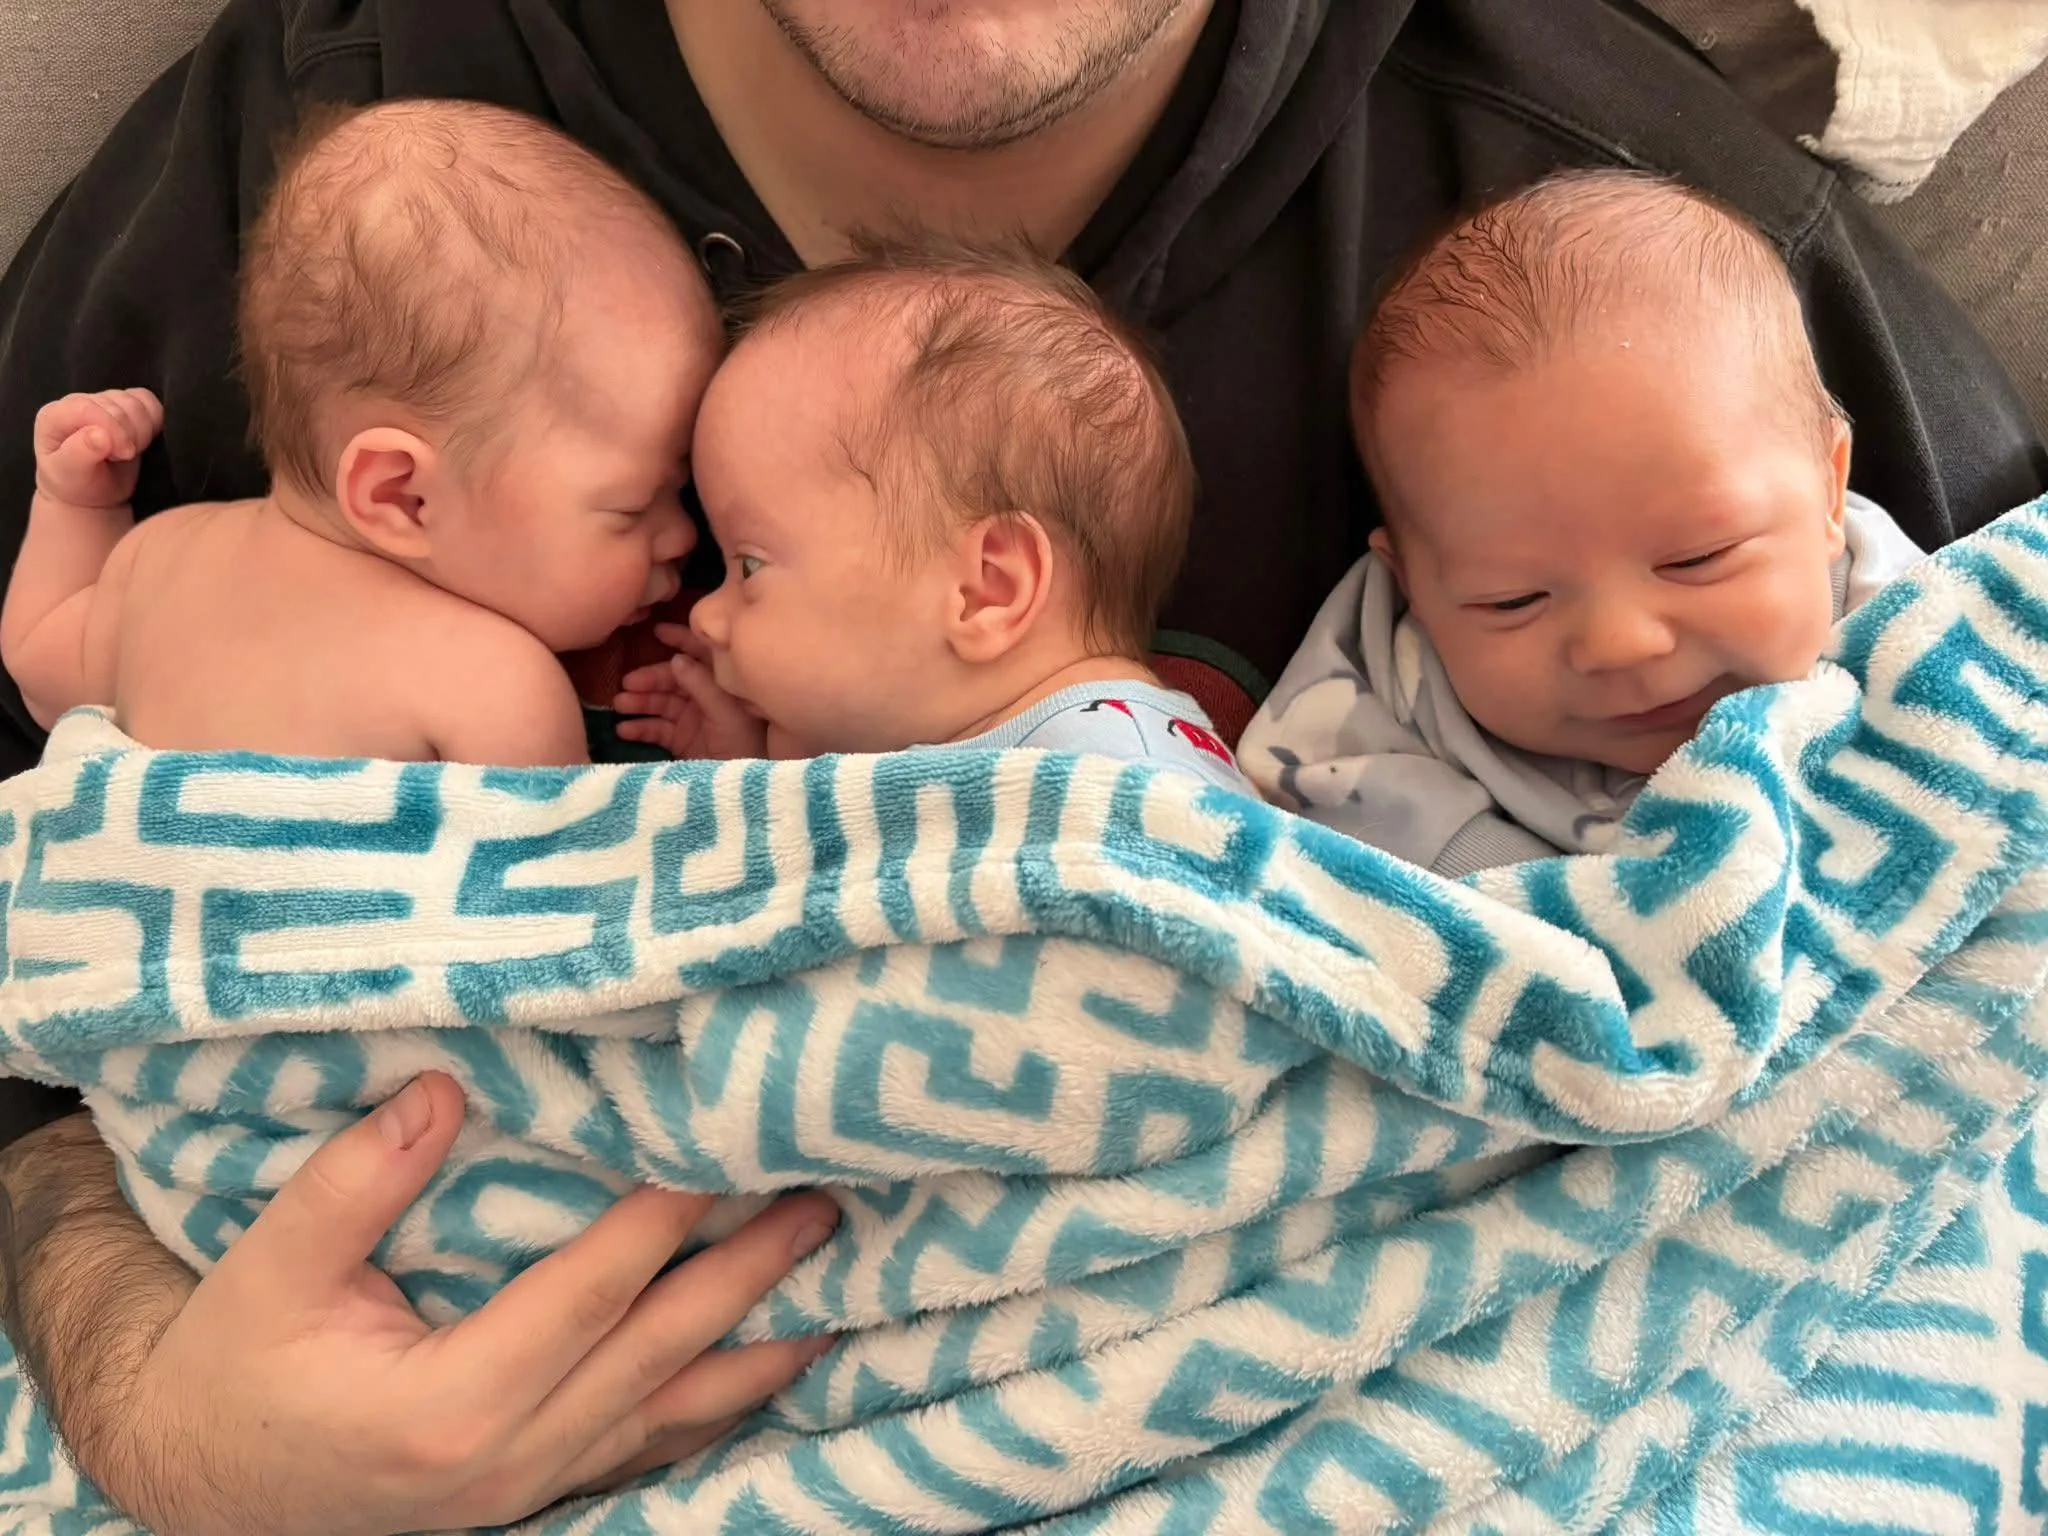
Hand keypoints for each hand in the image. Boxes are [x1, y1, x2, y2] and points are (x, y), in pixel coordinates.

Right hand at [4, 1076, 838, 1535]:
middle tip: (821, 1202)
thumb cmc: (233, 1375)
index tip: (725, 1148)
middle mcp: (510, 1458)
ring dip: (759, 1347)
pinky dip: (718, 1404)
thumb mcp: (268, 1270)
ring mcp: (532, 1488)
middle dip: (749, 1273)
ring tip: (836, 1286)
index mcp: (449, 1405)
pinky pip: (650, 1447)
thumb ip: (354, 1181)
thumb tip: (444, 1090)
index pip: (592, 1292)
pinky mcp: (537, 1492)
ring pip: (674, 1411)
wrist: (205, 1493)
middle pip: (660, 1350)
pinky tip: (768, 1365)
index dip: (665, 1216)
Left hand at [33, 388, 162, 508]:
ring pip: (136, 402)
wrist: (91, 494)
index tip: (125, 455)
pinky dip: (153, 421)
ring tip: (129, 452)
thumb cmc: (76, 485)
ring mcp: (104, 402)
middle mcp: (79, 402)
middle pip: (118, 403)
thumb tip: (101, 435)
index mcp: (55, 415)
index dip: (113, 428)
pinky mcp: (126, 407)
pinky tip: (141, 441)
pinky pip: (149, 402)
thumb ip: (80, 454)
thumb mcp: (70, 475)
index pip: (89, 407)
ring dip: (142, 430)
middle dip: (129, 434)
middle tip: (122, 457)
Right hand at [615, 624, 768, 758]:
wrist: (739, 786)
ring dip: (638, 701)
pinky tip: (624, 730)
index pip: (699, 654)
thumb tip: (676, 658)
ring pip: (659, 702)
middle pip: (671, 679)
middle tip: (627, 684)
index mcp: (720, 684)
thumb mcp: (725, 712)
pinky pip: (655, 728)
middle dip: (649, 679)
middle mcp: (703, 696)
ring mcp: (690, 717)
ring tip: (620, 704)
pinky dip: (639, 728)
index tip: (657, 630)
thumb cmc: (743, 745)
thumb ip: (702, 685)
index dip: (680, 639)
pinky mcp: (679, 740)